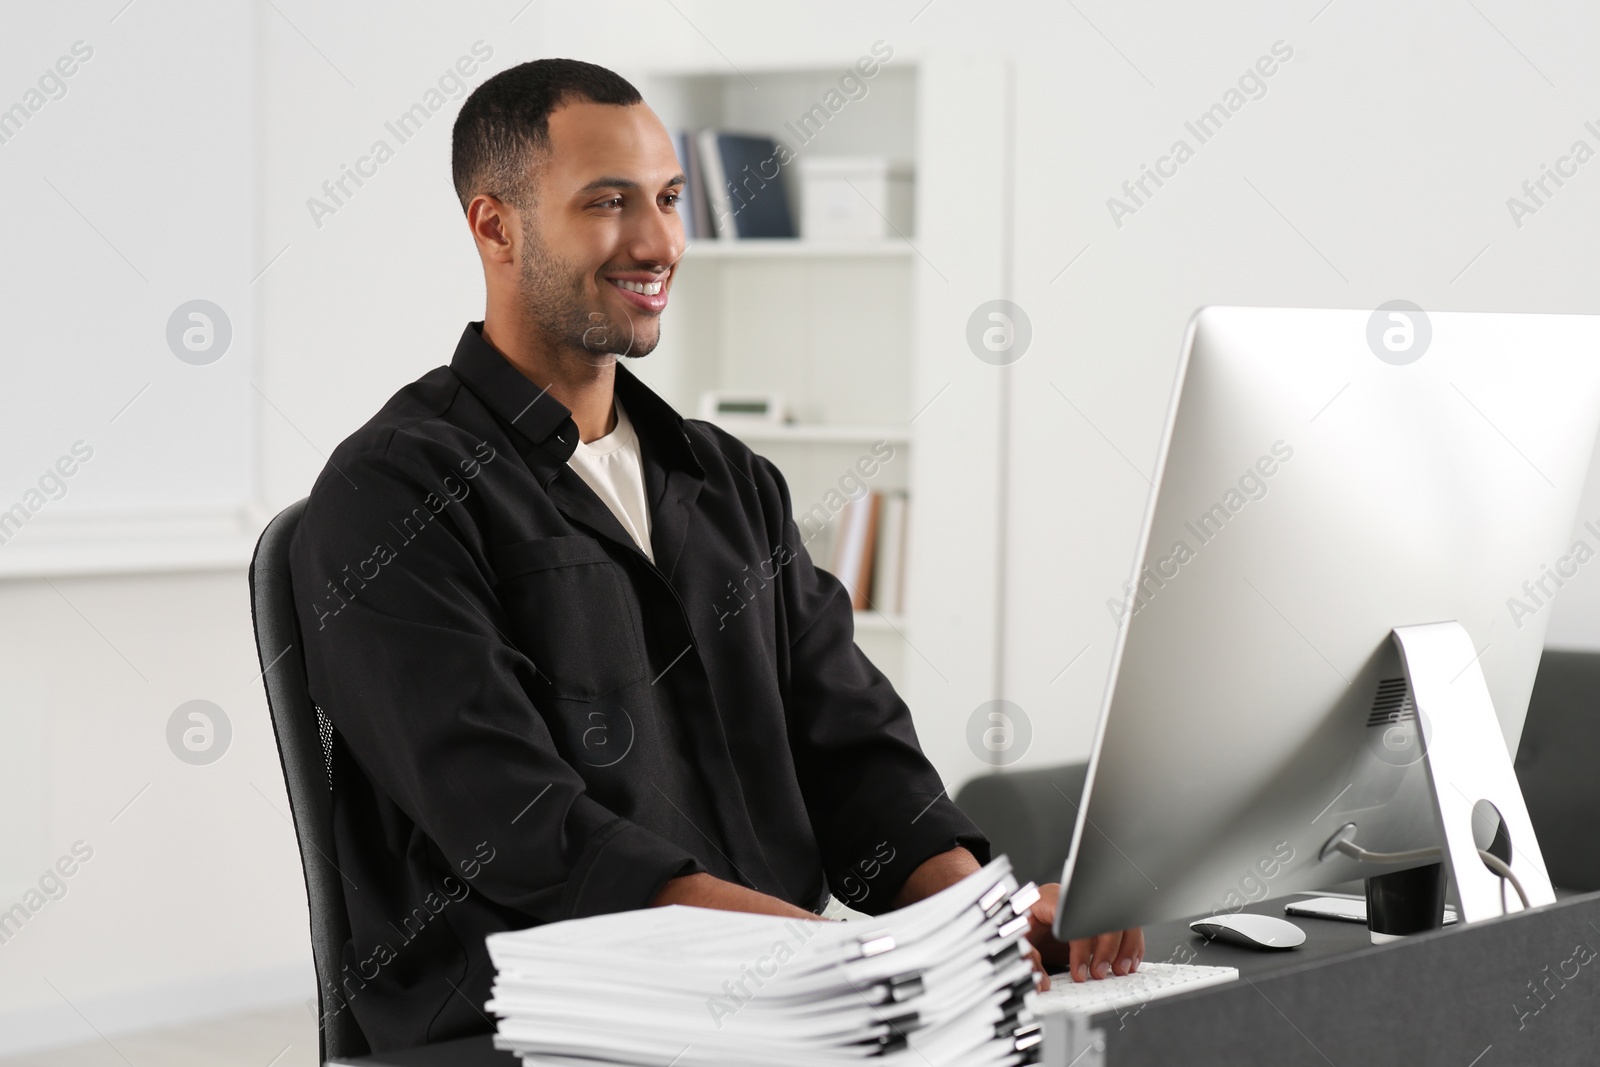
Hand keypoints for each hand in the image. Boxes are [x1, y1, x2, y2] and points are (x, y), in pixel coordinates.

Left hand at [1021, 882, 1141, 990]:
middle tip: (1100, 973)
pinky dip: (1130, 945)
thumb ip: (1027, 959)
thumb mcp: (1016, 939)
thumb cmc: (1019, 925)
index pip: (1076, 918)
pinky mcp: (1100, 915)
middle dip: (1107, 949)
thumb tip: (1040, 982)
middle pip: (1103, 915)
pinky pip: (1124, 925)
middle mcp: (1072, 897)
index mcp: (1049, 898)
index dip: (1081, 949)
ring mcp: (1089, 904)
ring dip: (1125, 947)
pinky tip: (1128, 961)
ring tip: (1119, 970)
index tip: (1081, 972)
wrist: (1019, 918)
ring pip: (1119, 918)